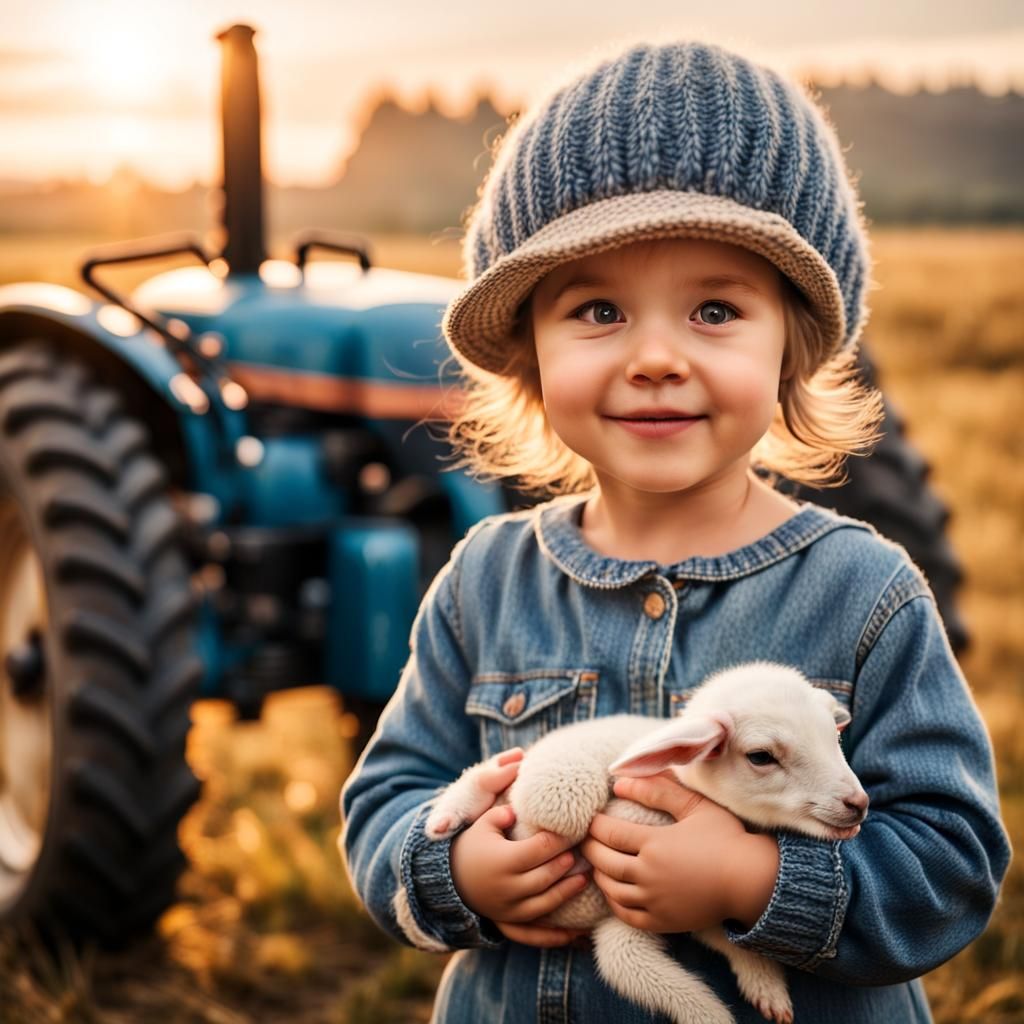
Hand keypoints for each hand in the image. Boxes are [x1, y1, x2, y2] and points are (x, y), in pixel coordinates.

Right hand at [451, 803, 589, 947]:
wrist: (449, 879)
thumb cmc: (471, 846)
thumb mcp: (482, 824)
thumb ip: (500, 814)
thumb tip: (516, 811)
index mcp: (502, 861)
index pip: (537, 850)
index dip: (557, 840)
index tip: (572, 830)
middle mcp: (507, 888)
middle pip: (544, 877)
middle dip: (565, 864)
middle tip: (581, 853)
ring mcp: (509, 909)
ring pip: (545, 904)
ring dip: (567, 892)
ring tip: (584, 879)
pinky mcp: (510, 923)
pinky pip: (534, 935)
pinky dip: (555, 936)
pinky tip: (576, 934)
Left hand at [580, 774, 778, 932]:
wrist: (750, 881)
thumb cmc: (724, 838)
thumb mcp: (693, 805)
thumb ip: (657, 790)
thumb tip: (619, 782)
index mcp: (654, 844)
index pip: (609, 833)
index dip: (595, 825)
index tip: (591, 819)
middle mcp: (649, 874)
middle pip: (604, 861)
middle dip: (590, 848)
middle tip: (585, 839)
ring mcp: (655, 901)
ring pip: (611, 890)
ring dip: (599, 875)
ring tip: (598, 862)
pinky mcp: (663, 921)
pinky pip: (627, 915)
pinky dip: (613, 903)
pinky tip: (613, 891)